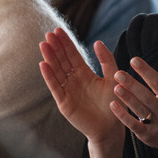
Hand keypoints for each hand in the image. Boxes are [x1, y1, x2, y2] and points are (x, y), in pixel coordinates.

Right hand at [39, 29, 121, 145]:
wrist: (111, 127)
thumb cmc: (113, 104)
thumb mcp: (113, 78)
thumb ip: (107, 61)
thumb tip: (98, 41)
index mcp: (85, 73)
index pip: (73, 55)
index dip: (65, 43)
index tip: (58, 30)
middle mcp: (74, 80)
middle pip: (62, 60)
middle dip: (55, 47)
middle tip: (49, 34)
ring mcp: (68, 91)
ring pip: (56, 71)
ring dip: (50, 58)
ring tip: (43, 45)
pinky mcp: (64, 103)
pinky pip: (55, 87)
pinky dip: (49, 77)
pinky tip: (44, 65)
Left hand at [111, 54, 157, 157]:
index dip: (146, 71)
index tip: (133, 60)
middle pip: (147, 96)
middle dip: (132, 84)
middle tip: (117, 73)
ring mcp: (157, 125)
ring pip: (140, 110)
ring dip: (127, 98)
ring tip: (115, 87)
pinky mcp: (148, 136)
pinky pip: (134, 125)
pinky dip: (123, 115)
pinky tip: (113, 105)